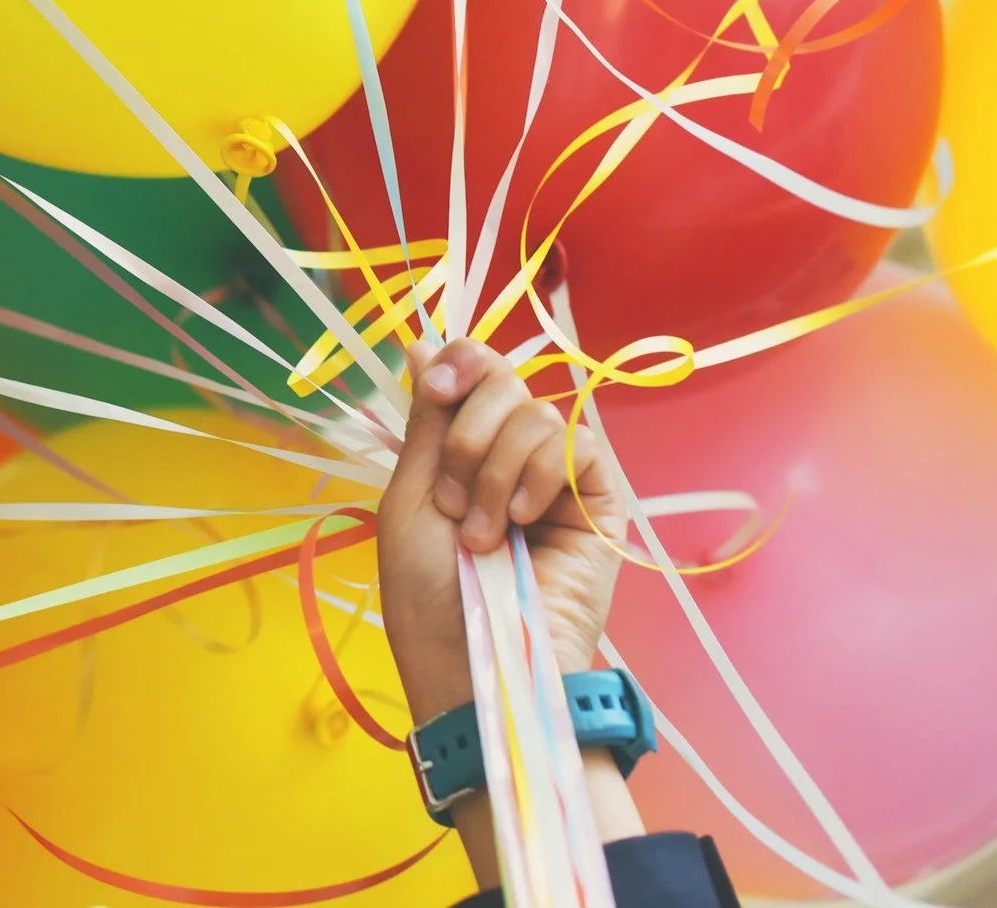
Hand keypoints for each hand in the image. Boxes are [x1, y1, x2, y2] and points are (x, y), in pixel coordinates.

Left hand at [377, 339, 626, 724]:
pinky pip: (577, 444)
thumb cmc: (429, 598)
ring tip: (482, 535)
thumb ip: (428, 422)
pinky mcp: (600, 504)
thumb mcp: (412, 499)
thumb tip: (423, 344)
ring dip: (493, 470)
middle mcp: (512, 458)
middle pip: (505, 380)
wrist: (476, 667)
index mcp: (463, 452)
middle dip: (466, 434)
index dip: (460, 364)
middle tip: (450, 501)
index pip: (476, 372)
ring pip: (537, 411)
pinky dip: (539, 473)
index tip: (436, 388)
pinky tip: (523, 520)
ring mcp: (557, 480)